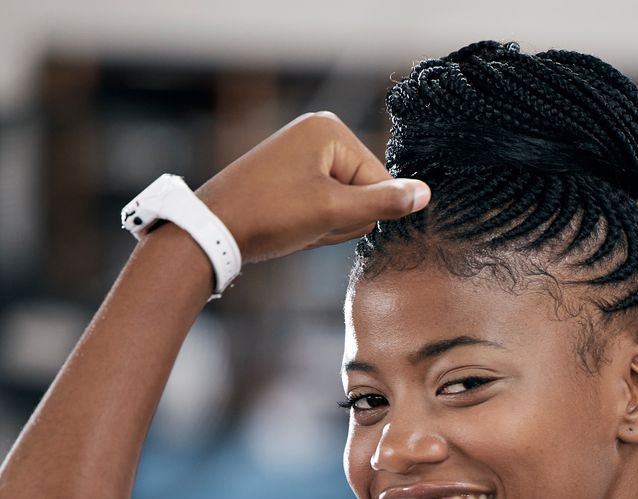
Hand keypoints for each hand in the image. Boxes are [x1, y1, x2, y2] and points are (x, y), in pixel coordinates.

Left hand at [194, 112, 429, 265]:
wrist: (212, 230)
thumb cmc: (269, 215)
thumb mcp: (333, 212)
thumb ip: (384, 203)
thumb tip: (426, 194)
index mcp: (330, 130)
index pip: (381, 182)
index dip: (360, 213)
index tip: (322, 217)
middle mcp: (318, 133)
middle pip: (364, 191)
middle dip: (342, 218)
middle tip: (306, 222)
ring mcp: (303, 152)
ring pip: (346, 203)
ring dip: (327, 224)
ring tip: (295, 224)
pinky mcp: (292, 172)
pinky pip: (325, 203)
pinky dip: (313, 222)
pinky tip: (289, 224)